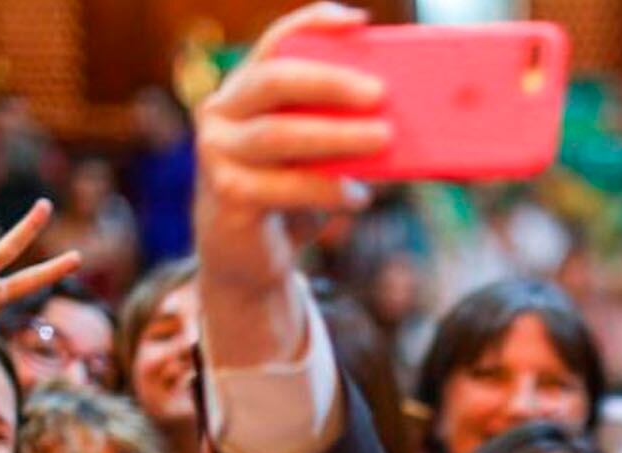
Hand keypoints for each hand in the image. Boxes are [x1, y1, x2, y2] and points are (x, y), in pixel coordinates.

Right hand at [192, 2, 390, 294]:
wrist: (249, 259)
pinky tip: (357, 196)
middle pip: (275, 80)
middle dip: (331, 82)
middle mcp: (221, 111)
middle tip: (381, 93)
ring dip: (338, 136)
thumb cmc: (290, 195)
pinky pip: (283, 186)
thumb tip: (403, 116)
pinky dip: (326, 189)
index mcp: (245, 88)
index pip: (276, 42)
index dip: (314, 24)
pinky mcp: (226, 194)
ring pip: (280, 135)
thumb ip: (338, 128)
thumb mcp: (315, 155)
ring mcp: (218, 152)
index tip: (359, 22)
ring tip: (383, 139)